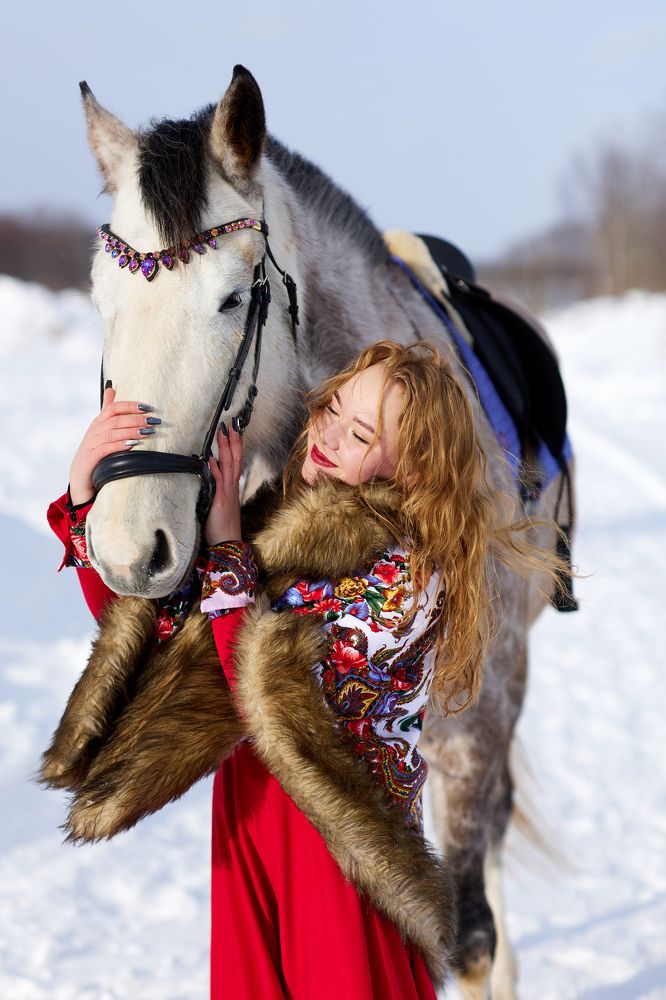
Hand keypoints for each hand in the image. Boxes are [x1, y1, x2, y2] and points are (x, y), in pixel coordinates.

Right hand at [69, 386, 160, 504]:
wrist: (80, 476)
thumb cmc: (96, 451)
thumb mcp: (101, 429)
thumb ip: (107, 410)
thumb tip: (111, 388)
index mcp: (99, 422)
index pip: (114, 408)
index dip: (130, 406)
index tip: (148, 407)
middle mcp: (94, 430)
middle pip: (115, 419)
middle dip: (136, 419)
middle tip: (153, 421)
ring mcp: (92, 443)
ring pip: (112, 433)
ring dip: (131, 431)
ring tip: (148, 432)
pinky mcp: (91, 458)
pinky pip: (106, 449)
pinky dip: (119, 446)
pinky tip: (133, 445)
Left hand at [205, 423, 243, 544]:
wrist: (228, 543)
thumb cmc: (222, 526)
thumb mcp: (220, 504)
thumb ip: (217, 490)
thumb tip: (211, 475)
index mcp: (231, 488)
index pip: (235, 462)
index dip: (234, 446)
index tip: (232, 431)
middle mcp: (231, 487)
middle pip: (235, 459)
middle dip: (233, 441)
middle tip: (231, 425)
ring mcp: (227, 493)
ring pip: (229, 466)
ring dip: (226, 449)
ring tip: (224, 433)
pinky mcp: (220, 501)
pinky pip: (218, 482)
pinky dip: (215, 469)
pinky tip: (211, 459)